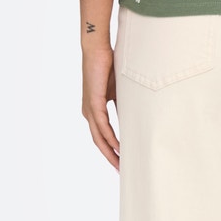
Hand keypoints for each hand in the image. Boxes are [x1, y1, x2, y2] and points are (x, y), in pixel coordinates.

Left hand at [82, 43, 120, 169]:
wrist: (97, 49)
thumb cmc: (108, 66)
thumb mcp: (118, 91)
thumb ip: (122, 106)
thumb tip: (132, 118)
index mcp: (93, 110)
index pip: (101, 136)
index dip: (111, 150)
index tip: (121, 161)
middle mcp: (88, 113)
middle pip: (99, 142)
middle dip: (110, 157)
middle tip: (121, 171)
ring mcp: (89, 109)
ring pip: (99, 137)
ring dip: (110, 152)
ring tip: (121, 164)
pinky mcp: (93, 102)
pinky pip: (102, 126)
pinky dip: (110, 138)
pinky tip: (118, 147)